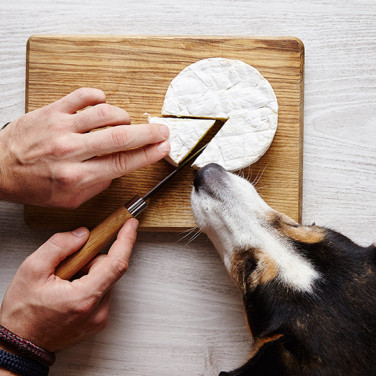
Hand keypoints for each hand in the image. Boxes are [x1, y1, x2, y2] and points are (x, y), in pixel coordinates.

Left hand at [0, 88, 169, 207]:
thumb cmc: (33, 185)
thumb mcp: (69, 199)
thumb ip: (98, 185)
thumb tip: (117, 168)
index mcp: (76, 176)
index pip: (123, 162)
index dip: (148, 154)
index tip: (162, 148)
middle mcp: (70, 151)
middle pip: (120, 137)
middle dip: (148, 134)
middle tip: (162, 131)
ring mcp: (61, 127)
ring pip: (105, 114)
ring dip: (123, 118)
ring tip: (125, 123)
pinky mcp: (51, 110)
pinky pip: (83, 96)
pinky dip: (99, 98)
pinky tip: (103, 105)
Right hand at [0, 219, 137, 351]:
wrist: (19, 345)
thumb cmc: (22, 313)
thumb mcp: (32, 270)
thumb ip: (60, 246)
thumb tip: (83, 234)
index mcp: (84, 298)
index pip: (116, 264)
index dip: (126, 241)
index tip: (131, 225)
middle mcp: (97, 311)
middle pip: (109, 269)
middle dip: (92, 259)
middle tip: (68, 266)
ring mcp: (99, 319)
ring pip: (106, 280)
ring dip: (90, 273)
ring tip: (65, 283)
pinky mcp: (98, 322)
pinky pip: (102, 292)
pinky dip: (90, 285)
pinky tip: (69, 292)